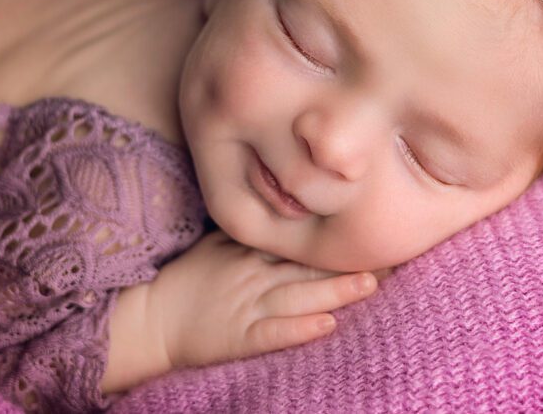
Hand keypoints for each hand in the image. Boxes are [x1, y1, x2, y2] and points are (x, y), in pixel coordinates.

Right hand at [146, 230, 390, 370]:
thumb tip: (290, 205)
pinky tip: (325, 325)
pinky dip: (299, 330)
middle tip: (390, 254)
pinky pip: (273, 333)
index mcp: (252, 249)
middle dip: (347, 261)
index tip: (372, 226)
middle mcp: (254, 273)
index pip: (300, 238)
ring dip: (334, 291)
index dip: (337, 236)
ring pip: (298, 296)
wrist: (152, 317)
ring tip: (369, 284)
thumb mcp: (219, 242)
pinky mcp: (240, 338)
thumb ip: (254, 227)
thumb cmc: (189, 279)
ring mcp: (248, 306)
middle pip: (307, 265)